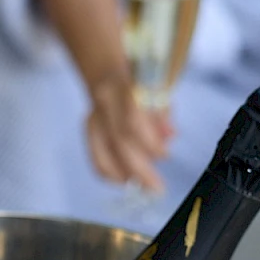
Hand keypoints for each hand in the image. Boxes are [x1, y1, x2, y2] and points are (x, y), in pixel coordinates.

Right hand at [86, 71, 173, 193]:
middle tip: (156, 188)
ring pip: (104, 156)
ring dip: (126, 175)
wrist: (106, 71)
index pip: (133, 123)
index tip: (165, 155)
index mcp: (122, 88)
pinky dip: (111, 175)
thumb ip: (162, 115)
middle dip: (140, 170)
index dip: (150, 144)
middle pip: (119, 143)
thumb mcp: (157, 89)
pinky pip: (96, 160)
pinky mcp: (87, 131)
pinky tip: (126, 179)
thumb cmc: (139, 81)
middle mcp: (104, 104)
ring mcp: (92, 119)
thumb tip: (171, 137)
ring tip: (144, 185)